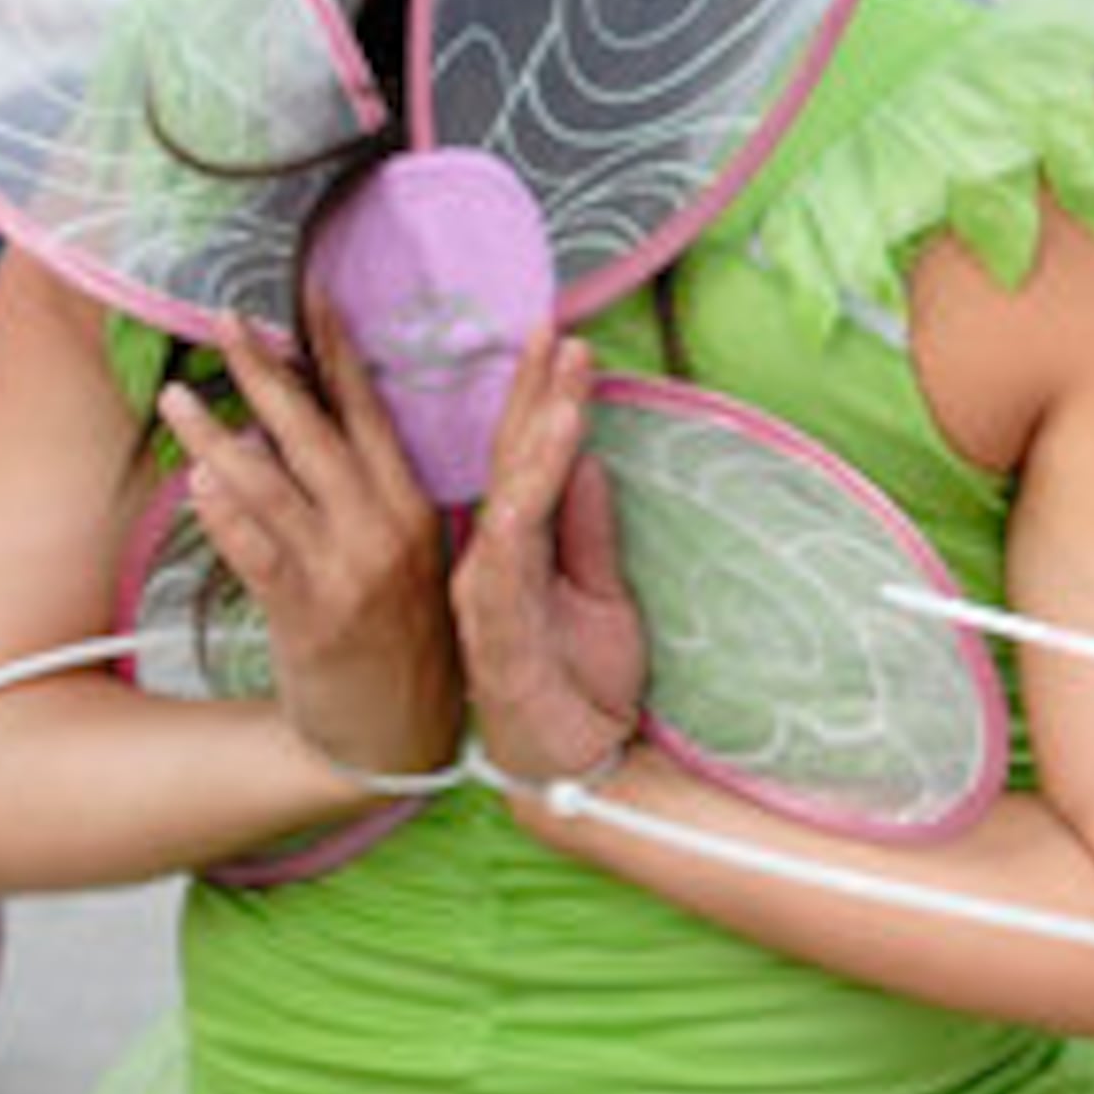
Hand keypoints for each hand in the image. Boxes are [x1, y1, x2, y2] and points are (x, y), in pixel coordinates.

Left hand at [158, 296, 460, 783]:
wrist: (397, 737)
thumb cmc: (401, 640)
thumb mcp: (405, 558)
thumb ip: (367, 496)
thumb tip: (297, 435)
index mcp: (411, 506)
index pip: (369, 412)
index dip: (337, 352)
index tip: (308, 297)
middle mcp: (382, 529)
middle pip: (315, 434)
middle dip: (268, 373)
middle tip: (226, 320)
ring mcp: (346, 571)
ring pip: (274, 487)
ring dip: (220, 438)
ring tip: (179, 397)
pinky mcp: (307, 615)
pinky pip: (258, 553)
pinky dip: (228, 517)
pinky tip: (199, 484)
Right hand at [447, 331, 647, 793]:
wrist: (577, 768)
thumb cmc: (584, 685)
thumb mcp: (603, 594)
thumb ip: (589, 530)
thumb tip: (591, 460)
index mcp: (519, 549)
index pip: (526, 459)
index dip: (543, 398)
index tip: (565, 338)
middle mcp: (494, 560)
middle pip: (512, 460)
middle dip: (535, 390)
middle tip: (556, 325)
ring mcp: (490, 591)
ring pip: (509, 493)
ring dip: (538, 429)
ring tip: (563, 369)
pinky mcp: (498, 627)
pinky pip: (512, 551)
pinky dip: (530, 497)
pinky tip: (550, 452)